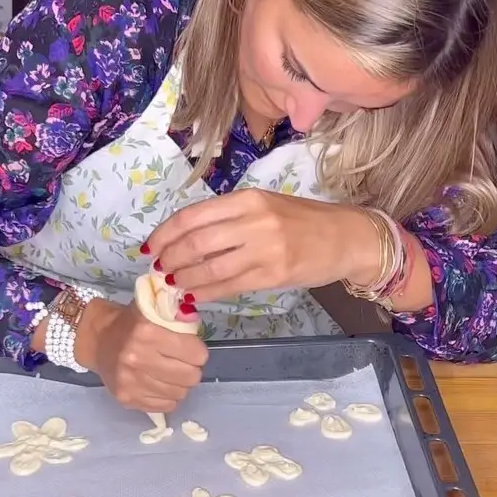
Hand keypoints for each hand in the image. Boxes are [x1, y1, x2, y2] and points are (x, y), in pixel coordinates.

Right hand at [75, 298, 208, 412]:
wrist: (99, 341)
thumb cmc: (132, 324)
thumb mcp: (154, 311)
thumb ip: (178, 319)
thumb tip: (200, 331)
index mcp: (147, 332)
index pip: (195, 353)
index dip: (198, 351)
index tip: (193, 349)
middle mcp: (137, 358)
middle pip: (190, 376)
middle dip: (192, 369)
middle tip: (185, 363)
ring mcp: (131, 382)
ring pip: (180, 393)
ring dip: (181, 384)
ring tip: (172, 373)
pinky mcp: (127, 399)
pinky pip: (166, 406)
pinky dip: (168, 396)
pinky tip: (161, 384)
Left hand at [147, 191, 380, 302]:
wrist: (346, 238)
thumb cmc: (303, 221)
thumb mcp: (265, 207)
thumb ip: (229, 219)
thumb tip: (187, 239)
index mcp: (248, 199)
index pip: (193, 216)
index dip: (165, 234)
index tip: (151, 247)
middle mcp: (254, 221)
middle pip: (196, 242)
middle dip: (170, 259)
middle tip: (159, 271)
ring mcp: (265, 249)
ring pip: (210, 267)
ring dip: (185, 279)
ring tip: (174, 285)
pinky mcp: (274, 274)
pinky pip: (230, 286)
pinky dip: (206, 293)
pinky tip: (195, 297)